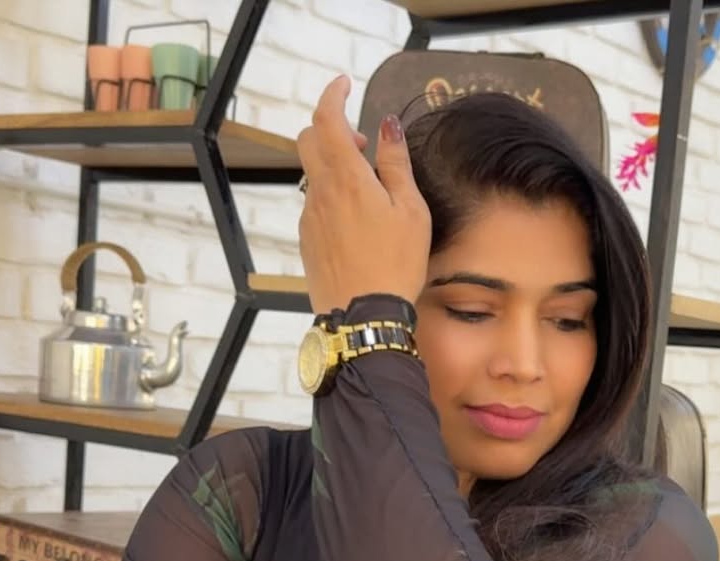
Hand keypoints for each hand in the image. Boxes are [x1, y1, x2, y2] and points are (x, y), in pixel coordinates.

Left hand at [297, 75, 430, 313]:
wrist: (363, 315)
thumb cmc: (394, 264)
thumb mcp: (411, 211)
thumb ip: (396, 164)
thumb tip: (387, 127)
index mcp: (347, 178)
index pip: (326, 119)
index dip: (332, 95)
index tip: (344, 85)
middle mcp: (320, 192)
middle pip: (309, 141)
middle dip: (332, 129)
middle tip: (362, 143)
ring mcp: (310, 217)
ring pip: (313, 175)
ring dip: (334, 167)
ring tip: (367, 189)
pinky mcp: (308, 240)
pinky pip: (315, 205)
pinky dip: (332, 197)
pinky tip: (357, 222)